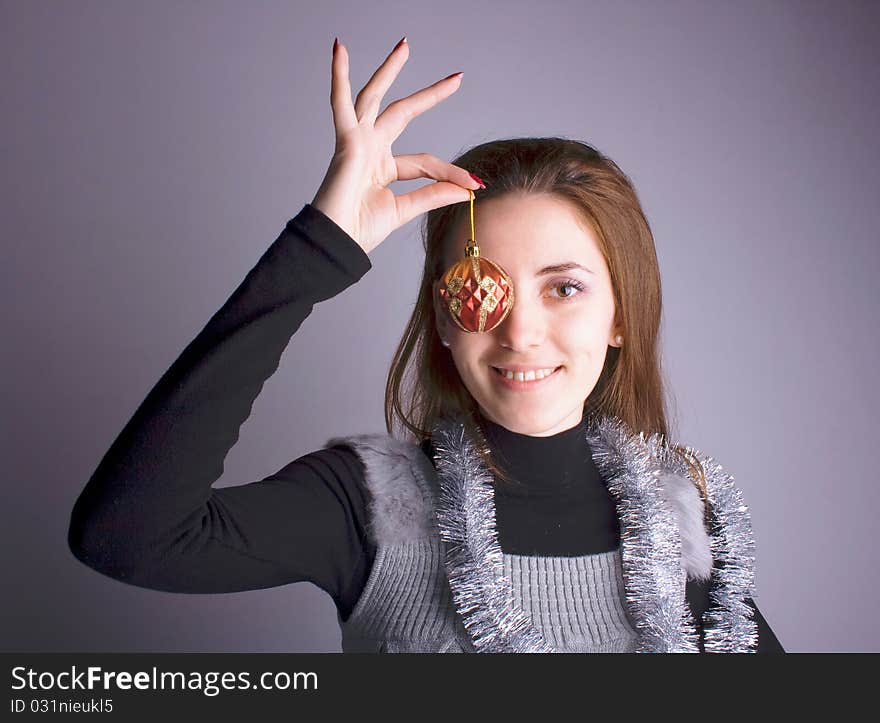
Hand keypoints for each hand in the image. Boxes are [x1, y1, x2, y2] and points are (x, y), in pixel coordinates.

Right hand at [311, 37, 482, 254]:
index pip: (425, 162)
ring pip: (375, 97)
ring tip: (404, 47)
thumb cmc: (360, 230)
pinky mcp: (346, 140)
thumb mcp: (405, 209)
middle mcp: (371, 149)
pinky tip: (340, 49)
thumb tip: (467, 189)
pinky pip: (340, 102)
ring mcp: (358, 142)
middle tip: (455, 78)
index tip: (475, 184)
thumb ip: (434, 195)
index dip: (451, 172)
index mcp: (383, 168)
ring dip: (388, 71)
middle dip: (429, 96)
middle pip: (403, 113)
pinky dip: (338, 76)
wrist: (338, 240)